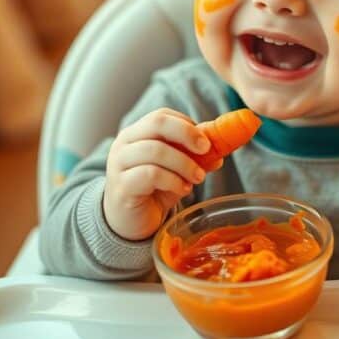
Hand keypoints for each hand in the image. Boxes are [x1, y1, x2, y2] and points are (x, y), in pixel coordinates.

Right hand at [103, 108, 218, 240]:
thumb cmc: (153, 191)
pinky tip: (183, 190)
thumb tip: (219, 151)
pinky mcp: (122, 186)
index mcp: (137, 133)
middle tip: (206, 149)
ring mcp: (119, 164)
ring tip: (198, 177)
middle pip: (157, 124)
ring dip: (184, 163)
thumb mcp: (177, 170)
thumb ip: (195, 157)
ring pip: (156, 150)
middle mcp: (124, 143)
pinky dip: (173, 181)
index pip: (162, 116)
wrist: (131, 222)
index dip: (187, 124)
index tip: (207, 140)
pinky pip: (151, 174)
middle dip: (187, 134)